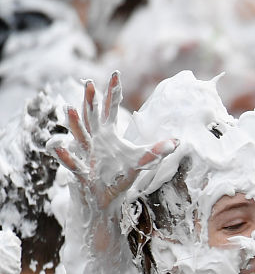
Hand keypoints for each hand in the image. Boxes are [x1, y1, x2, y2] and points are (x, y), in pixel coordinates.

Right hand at [48, 72, 175, 219]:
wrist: (104, 199)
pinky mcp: (81, 172)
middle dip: (90, 100)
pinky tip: (58, 145)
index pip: (109, 109)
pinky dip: (66, 156)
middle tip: (89, 82)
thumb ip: (155, 151)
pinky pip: (72, 163)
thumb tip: (176, 141)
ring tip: (69, 108)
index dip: (112, 93)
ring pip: (78, 136)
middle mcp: (94, 141)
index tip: (116, 74)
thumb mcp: (140, 162)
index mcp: (107, 134)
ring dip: (74, 123)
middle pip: (90, 116)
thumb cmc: (119, 176)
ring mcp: (85, 155)